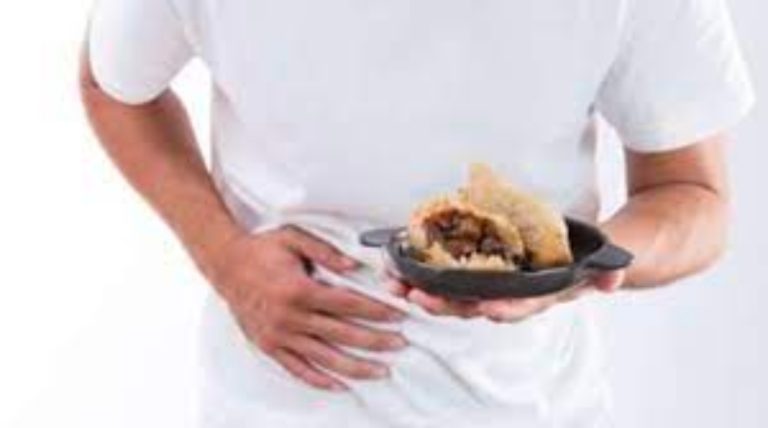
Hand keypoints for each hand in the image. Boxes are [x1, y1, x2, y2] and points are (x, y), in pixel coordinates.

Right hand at [203, 226, 408, 390]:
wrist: (224, 265)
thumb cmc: (261, 250)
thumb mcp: (293, 238)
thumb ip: (326, 251)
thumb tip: (354, 266)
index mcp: (299, 290)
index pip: (348, 304)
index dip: (376, 311)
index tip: (398, 316)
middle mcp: (290, 317)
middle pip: (343, 334)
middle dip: (376, 341)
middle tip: (400, 344)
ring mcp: (279, 335)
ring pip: (324, 358)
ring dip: (355, 366)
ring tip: (380, 371)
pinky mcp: (269, 346)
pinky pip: (297, 368)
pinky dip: (319, 379)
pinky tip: (339, 384)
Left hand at [387, 270, 623, 322]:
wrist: (581, 258)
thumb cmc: (584, 260)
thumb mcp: (599, 264)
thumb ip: (605, 271)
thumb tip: (613, 278)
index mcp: (537, 296)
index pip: (520, 307)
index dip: (505, 309)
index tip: (487, 308)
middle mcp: (510, 298)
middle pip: (475, 307)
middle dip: (446, 304)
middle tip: (419, 296)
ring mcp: (489, 288)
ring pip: (452, 297)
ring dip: (423, 292)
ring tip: (395, 285)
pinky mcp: (474, 273)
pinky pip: (444, 279)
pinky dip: (420, 275)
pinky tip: (396, 269)